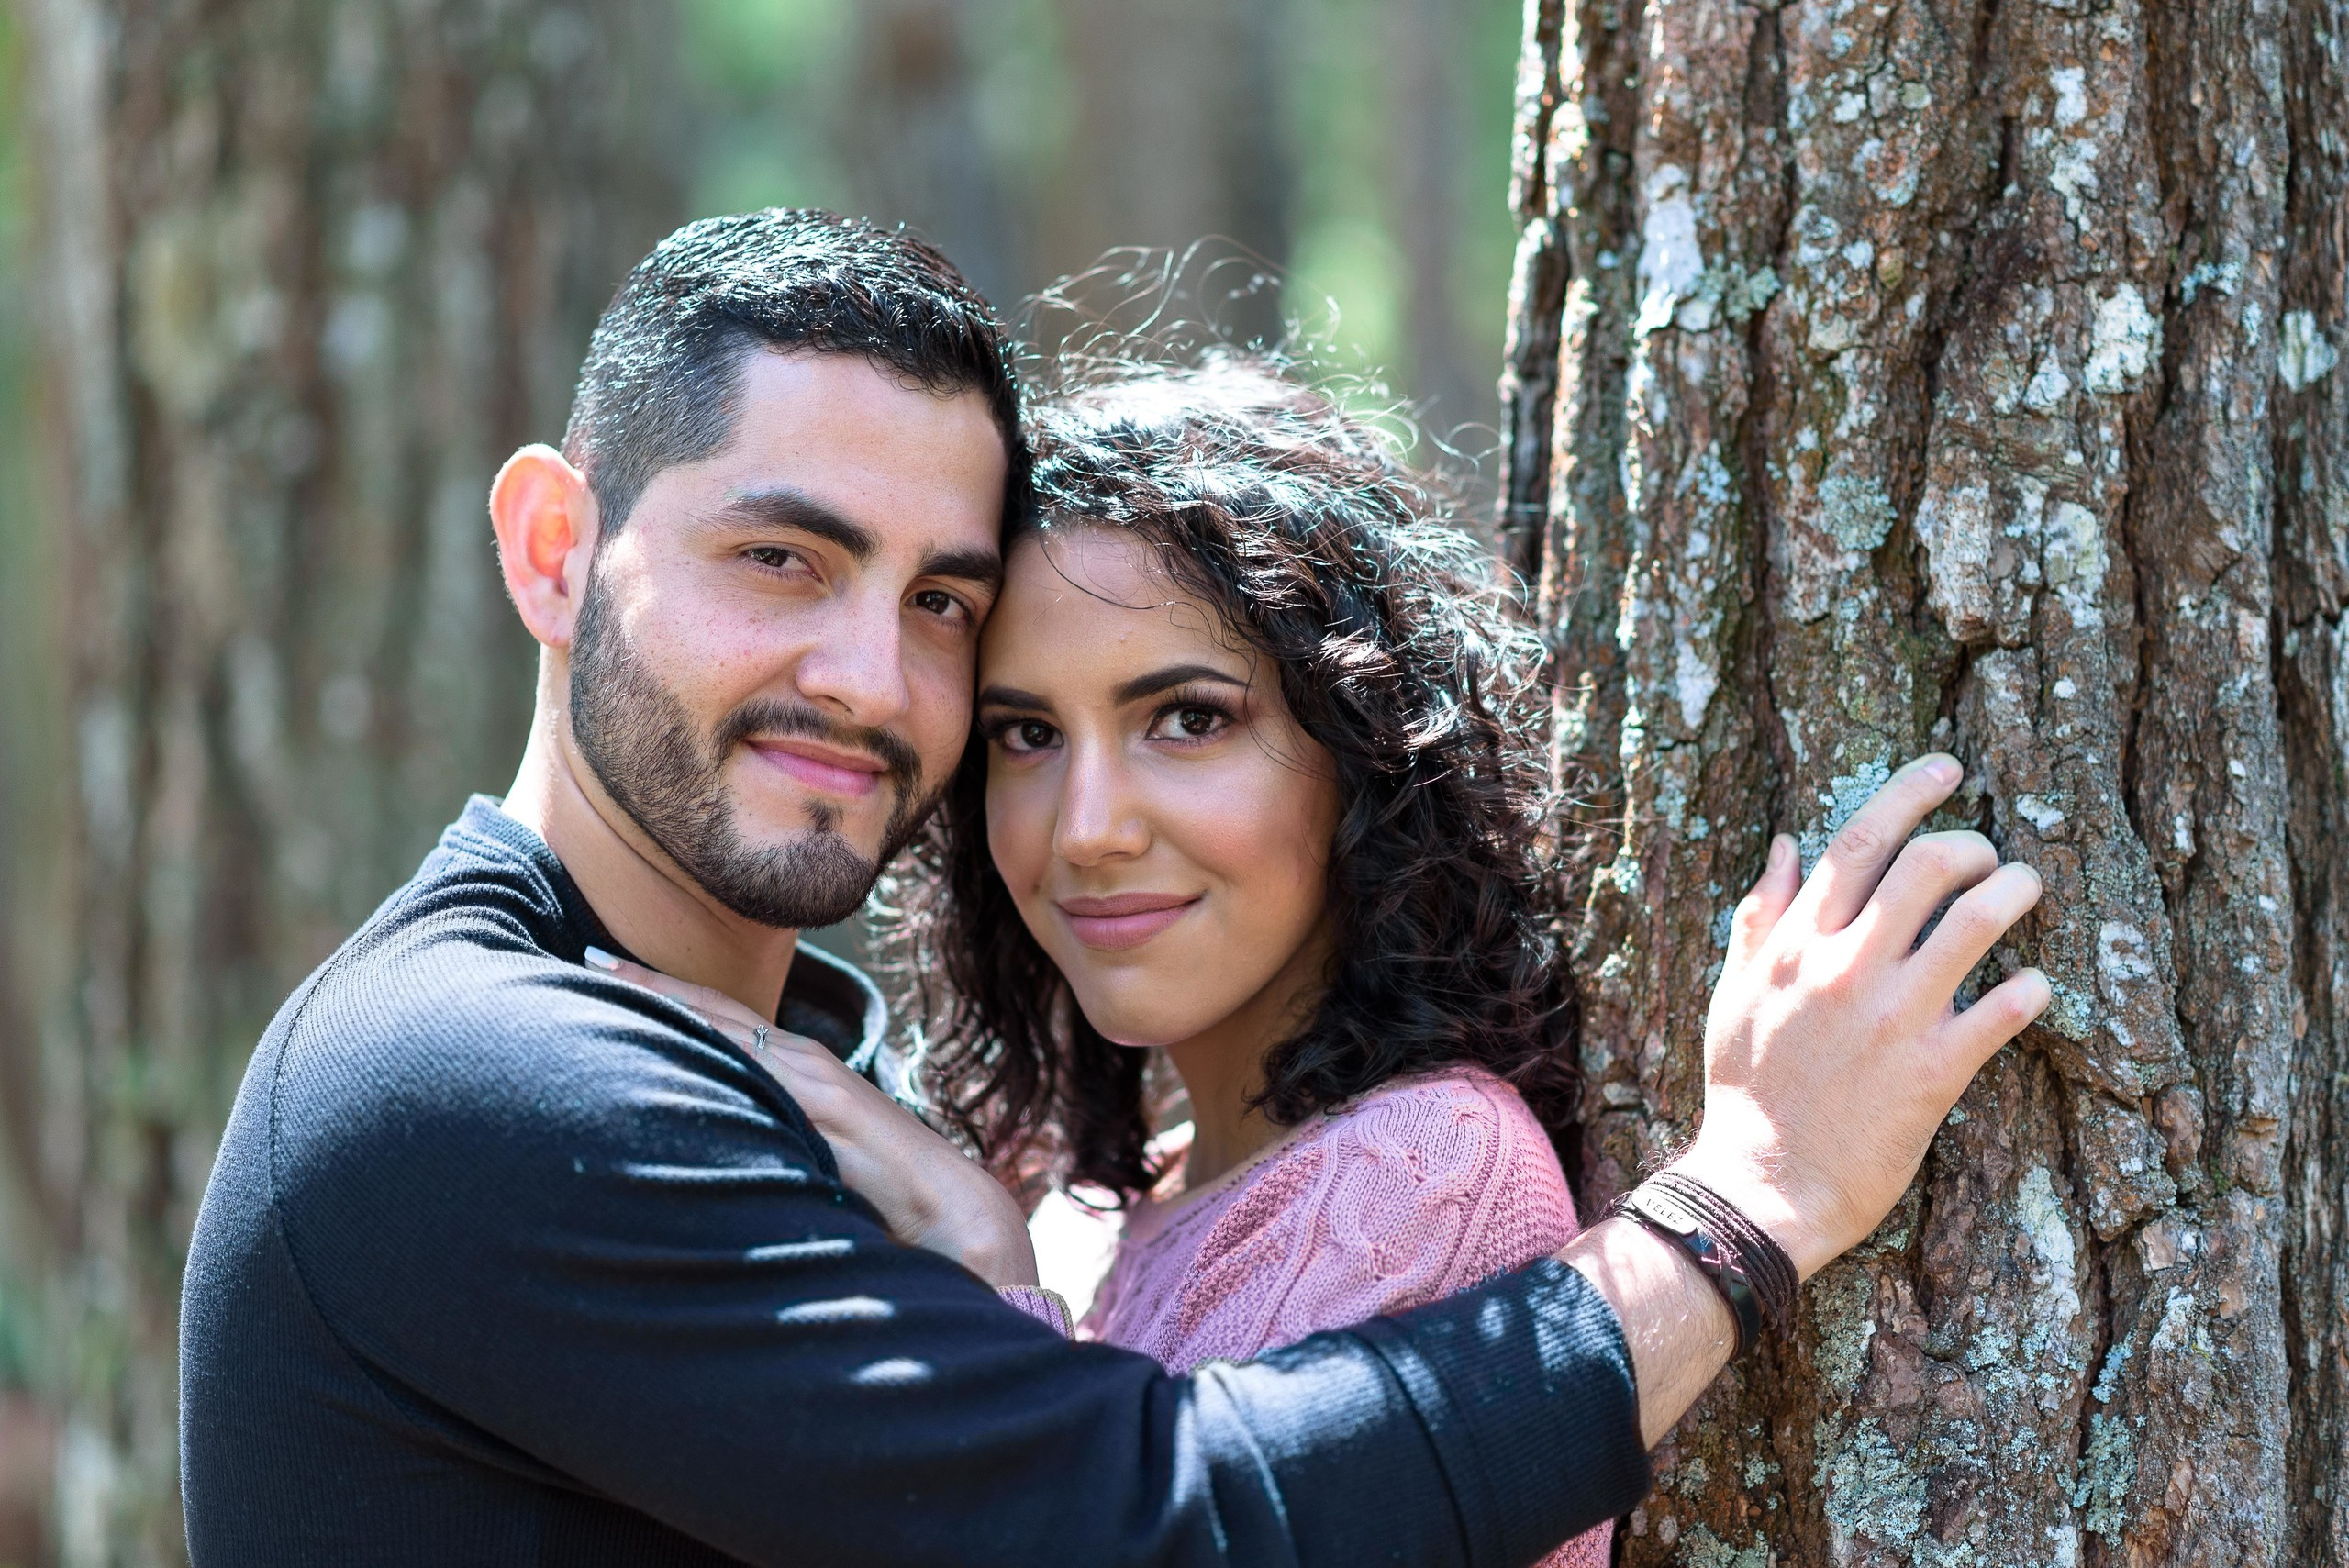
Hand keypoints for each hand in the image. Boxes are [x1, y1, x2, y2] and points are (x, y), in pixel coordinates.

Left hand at [584, 948, 1039, 1287]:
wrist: (962, 1226)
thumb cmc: (892, 1212)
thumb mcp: (816, 1175)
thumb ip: (772, 1158)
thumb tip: (717, 1171)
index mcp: (803, 1084)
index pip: (725, 1030)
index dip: (670, 1005)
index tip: (608, 981)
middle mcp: (805, 1069)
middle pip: (715, 1013)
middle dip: (652, 985)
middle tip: (584, 954)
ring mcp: (814, 1081)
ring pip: (725, 1024)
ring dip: (667, 997)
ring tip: (602, 967)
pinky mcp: (823, 1100)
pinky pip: (751, 1058)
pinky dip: (702, 1031)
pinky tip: (655, 1019)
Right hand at [1671, 753, 2048, 1279]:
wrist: (1761, 1184)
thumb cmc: (1745, 1089)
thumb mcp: (1733, 993)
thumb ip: (1760, 916)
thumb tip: (1787, 844)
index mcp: (1795, 944)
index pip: (1859, 842)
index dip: (1909, 792)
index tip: (1947, 767)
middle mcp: (1844, 967)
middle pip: (1927, 865)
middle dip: (1973, 845)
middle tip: (1989, 857)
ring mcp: (1892, 1017)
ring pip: (1975, 921)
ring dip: (2014, 892)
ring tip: (2027, 890)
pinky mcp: (1933, 1071)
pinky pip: (2002, 1010)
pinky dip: (2032, 988)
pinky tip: (2037, 986)